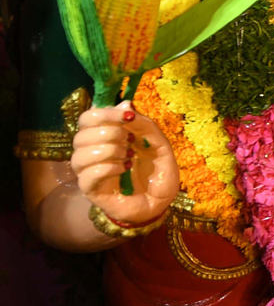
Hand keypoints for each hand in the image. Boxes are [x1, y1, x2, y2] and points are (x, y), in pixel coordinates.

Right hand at [71, 101, 178, 226]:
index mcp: (105, 137)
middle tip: (129, 140)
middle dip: (109, 132)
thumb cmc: (157, 172)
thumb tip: (125, 104)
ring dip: (108, 151)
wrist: (161, 202)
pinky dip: (108, 168)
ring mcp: (89, 172)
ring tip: (128, 156)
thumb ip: (144, 124)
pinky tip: (124, 168)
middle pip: (81, 134)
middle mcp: (92, 152)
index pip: (87, 118)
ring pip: (80, 155)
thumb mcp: (159, 144)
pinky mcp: (91, 190)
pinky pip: (88, 175)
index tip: (126, 116)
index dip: (104, 113)